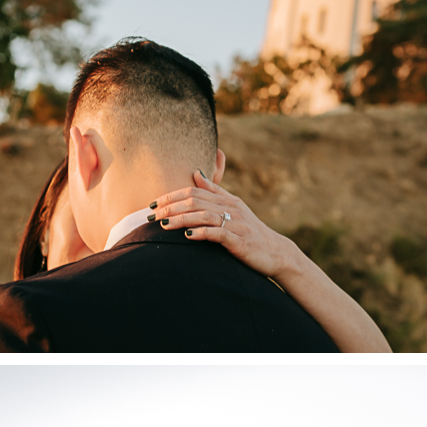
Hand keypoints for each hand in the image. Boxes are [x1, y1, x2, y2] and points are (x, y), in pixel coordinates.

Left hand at [152, 171, 294, 279]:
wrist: (275, 252)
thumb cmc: (251, 232)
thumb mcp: (234, 208)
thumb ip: (215, 192)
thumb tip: (196, 174)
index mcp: (227, 200)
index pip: (194, 192)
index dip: (172, 196)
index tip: (153, 203)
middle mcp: (231, 208)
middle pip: (195, 202)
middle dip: (171, 207)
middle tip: (151, 215)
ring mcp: (236, 224)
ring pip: (204, 216)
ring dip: (181, 220)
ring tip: (163, 225)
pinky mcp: (239, 240)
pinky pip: (217, 234)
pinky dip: (201, 233)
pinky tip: (187, 236)